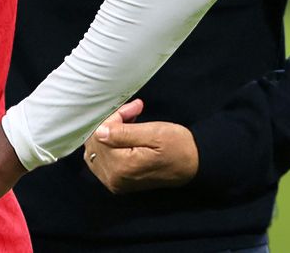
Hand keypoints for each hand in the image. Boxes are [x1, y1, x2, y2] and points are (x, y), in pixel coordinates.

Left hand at [83, 99, 198, 193]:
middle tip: (133, 111)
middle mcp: (113, 178)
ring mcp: (114, 182)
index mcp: (121, 166)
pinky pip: (101, 158)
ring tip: (130, 121)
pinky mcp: (117, 181)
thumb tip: (99, 130)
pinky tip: (124, 134)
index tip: (133, 108)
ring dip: (108, 131)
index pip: (100, 134)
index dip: (114, 116)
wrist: (195, 166)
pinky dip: (109, 143)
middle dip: (111, 122)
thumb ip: (124, 133)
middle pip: (95, 142)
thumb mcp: (154, 134)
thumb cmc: (178, 147)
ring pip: (95, 149)